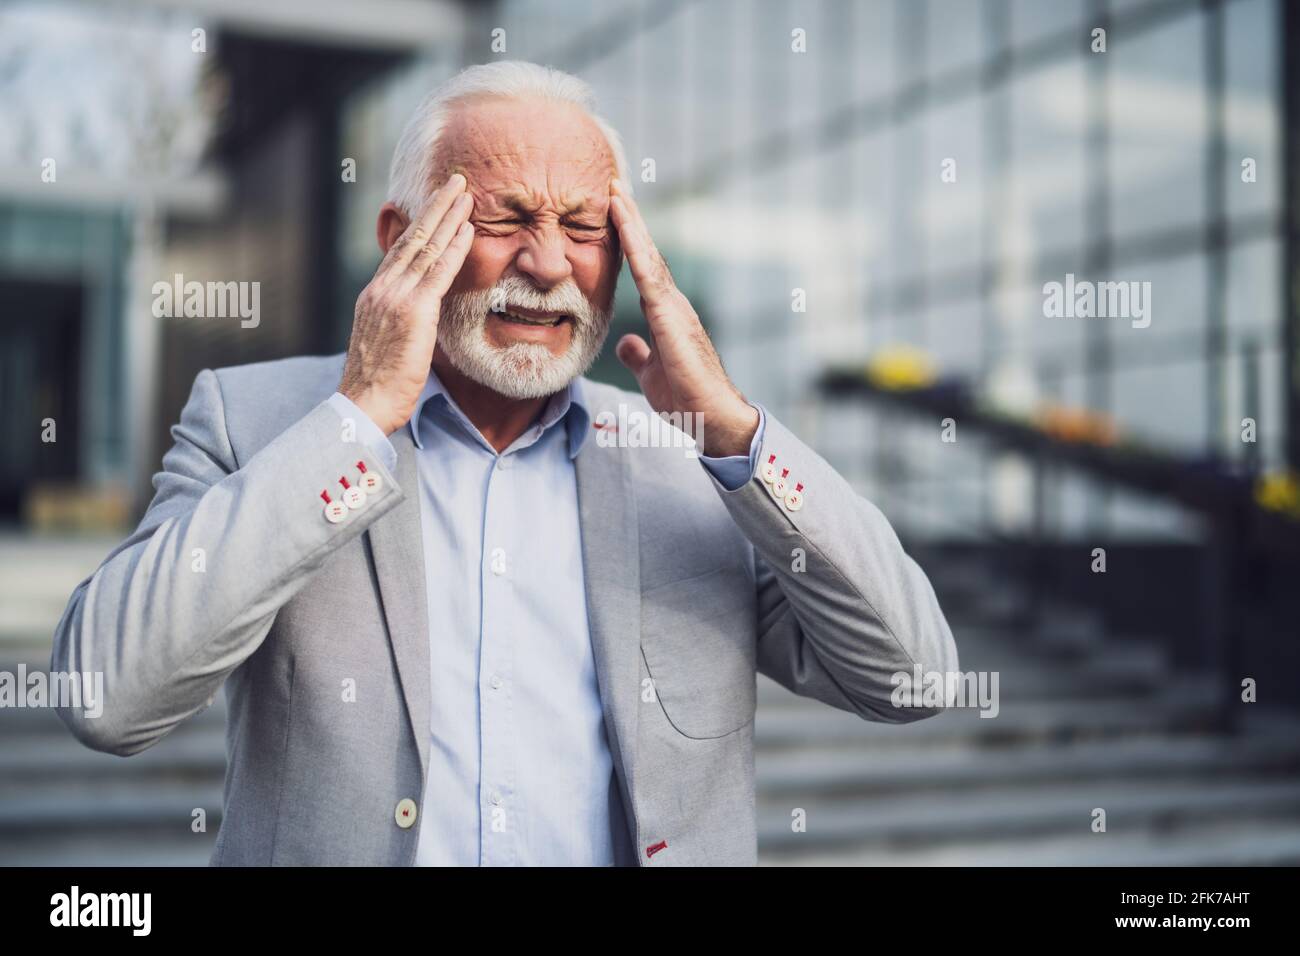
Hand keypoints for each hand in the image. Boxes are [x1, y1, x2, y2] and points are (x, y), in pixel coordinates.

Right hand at [339, 174, 474, 434]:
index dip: (421, 224)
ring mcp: (395, 297)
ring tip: (467, 194)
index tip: (438, 204)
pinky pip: (438, 272)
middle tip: (456, 181)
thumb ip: (401, 323)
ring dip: (449, 217)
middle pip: (413, 238)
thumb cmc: (377, 385)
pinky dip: (454, 248)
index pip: (401, 250)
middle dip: (436, 207)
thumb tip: (420, 319)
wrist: (364, 403)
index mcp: (375, 294)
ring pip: (426, 247)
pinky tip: (468, 230)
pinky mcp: (412, 312)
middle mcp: (382, 289)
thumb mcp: (386, 344)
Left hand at [608, 179, 758, 457]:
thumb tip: (627, 343)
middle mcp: (672, 304)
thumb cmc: (686, 399)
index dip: (628, 240)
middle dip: (629, 219)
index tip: (613, 212)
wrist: (711, 417)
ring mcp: (675, 307)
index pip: (643, 269)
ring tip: (616, 193)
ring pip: (649, 257)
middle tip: (614, 185)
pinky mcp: (672, 318)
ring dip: (632, 224)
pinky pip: (650, 277)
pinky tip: (624, 228)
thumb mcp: (652, 373)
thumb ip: (639, 354)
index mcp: (665, 314)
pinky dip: (636, 250)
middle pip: (647, 253)